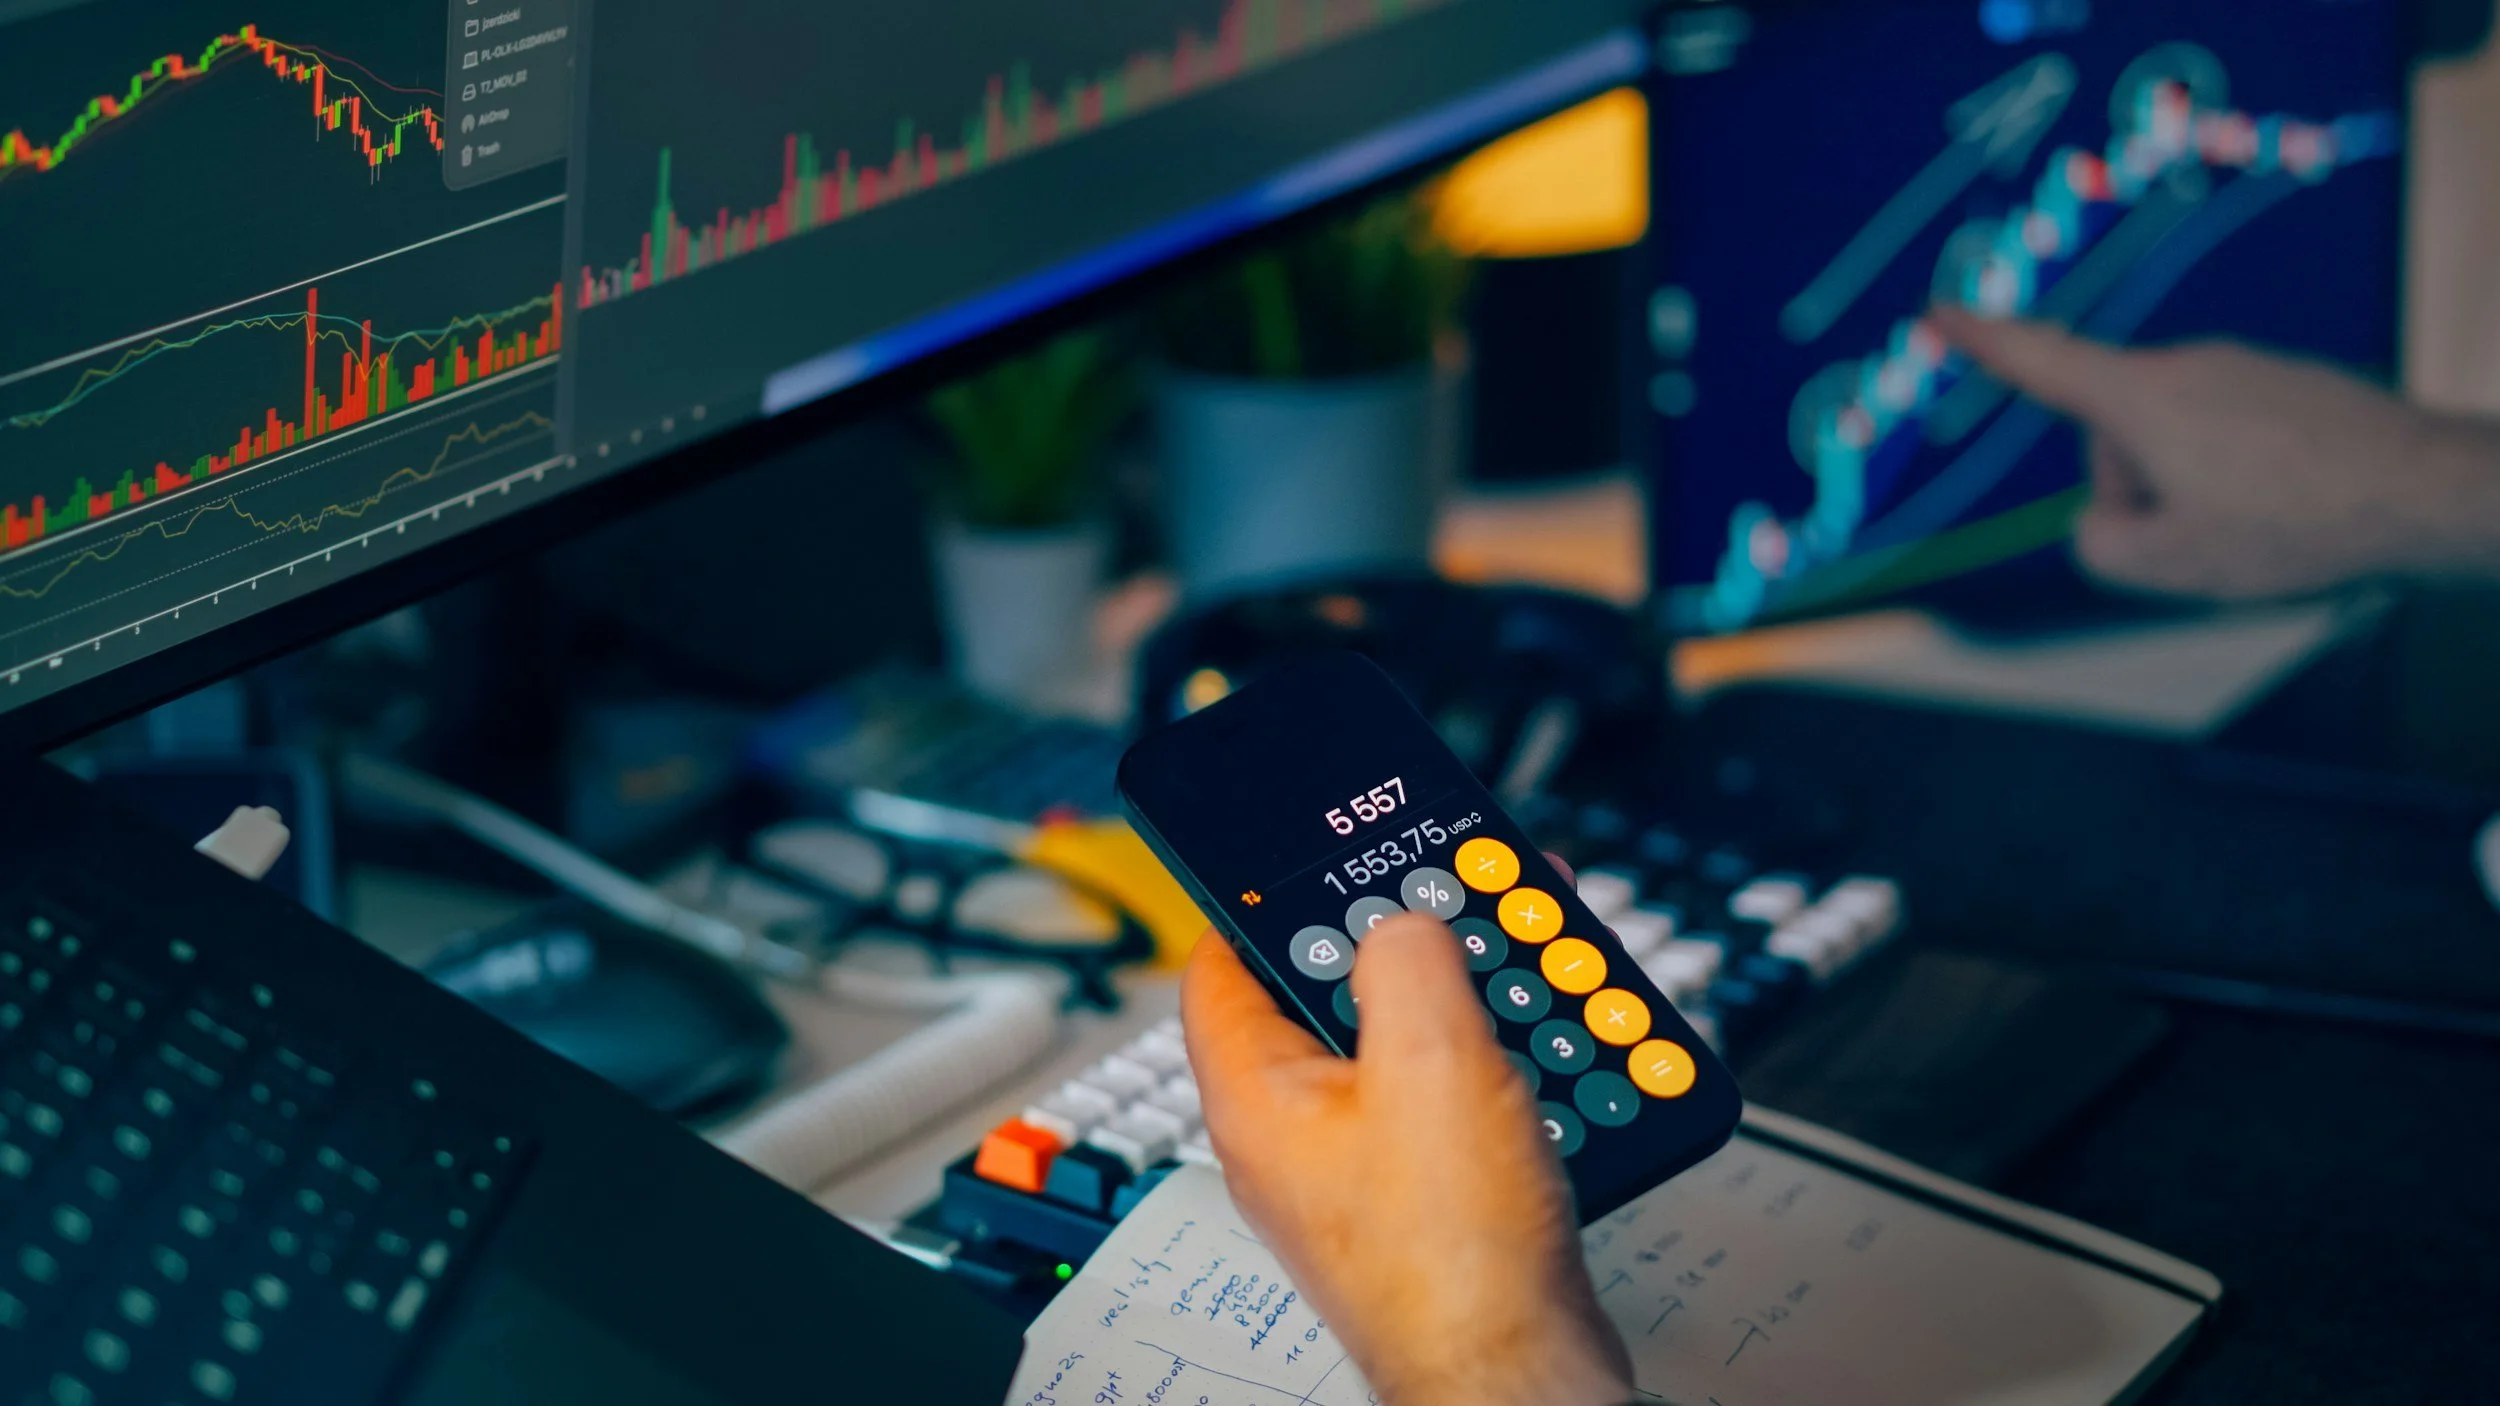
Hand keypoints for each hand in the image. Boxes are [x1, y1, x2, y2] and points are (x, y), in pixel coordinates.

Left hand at [1182, 879, 1633, 1405]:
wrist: (1519, 1373)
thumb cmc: (1453, 1257)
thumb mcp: (1431, 1060)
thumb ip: (1405, 960)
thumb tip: (1400, 922)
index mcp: (1257, 1096)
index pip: (1221, 962)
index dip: (1265, 898)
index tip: (1315, 858)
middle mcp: (1293, 1134)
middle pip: (1324, 995)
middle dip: (1397, 941)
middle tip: (1448, 899)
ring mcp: (1357, 1168)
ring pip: (1398, 1045)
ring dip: (1461, 999)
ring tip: (1516, 965)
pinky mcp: (1421, 1196)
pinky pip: (1445, 1099)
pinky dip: (1491, 1062)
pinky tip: (1542, 1052)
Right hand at [1931, 307, 2499, 599]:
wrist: (2423, 490)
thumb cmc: (2291, 525)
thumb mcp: (2166, 565)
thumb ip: (2098, 544)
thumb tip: (2103, 520)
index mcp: (2142, 400)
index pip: (2039, 361)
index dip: (1982, 339)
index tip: (1940, 310)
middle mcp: (2188, 366)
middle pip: (2118, 434)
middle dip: (2137, 487)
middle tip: (2197, 536)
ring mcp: (2244, 368)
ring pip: (2179, 440)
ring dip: (2195, 487)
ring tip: (2260, 527)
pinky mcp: (2290, 383)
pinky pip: (2233, 435)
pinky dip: (2245, 475)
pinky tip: (2292, 508)